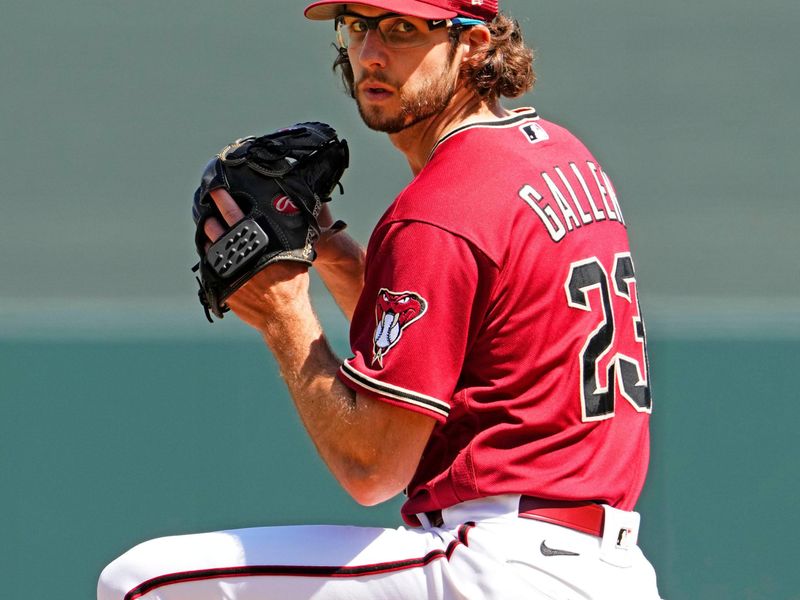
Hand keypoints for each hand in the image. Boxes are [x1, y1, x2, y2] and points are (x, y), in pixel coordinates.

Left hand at [206, 189, 309, 330]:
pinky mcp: (221, 286)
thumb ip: (287, 236)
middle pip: (214, 229)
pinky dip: (211, 259)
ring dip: (209, 239)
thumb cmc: (292, 285)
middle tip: (209, 211)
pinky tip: (216, 255)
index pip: (234, 215)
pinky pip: (210, 268)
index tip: (215, 190)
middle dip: (209, 218)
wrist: (283, 317)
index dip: (223, 200)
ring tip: (212, 233)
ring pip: (209, 248)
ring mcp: (227, 272)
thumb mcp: (295, 255)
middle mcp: (238, 256)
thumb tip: (291, 215)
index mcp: (256, 244)